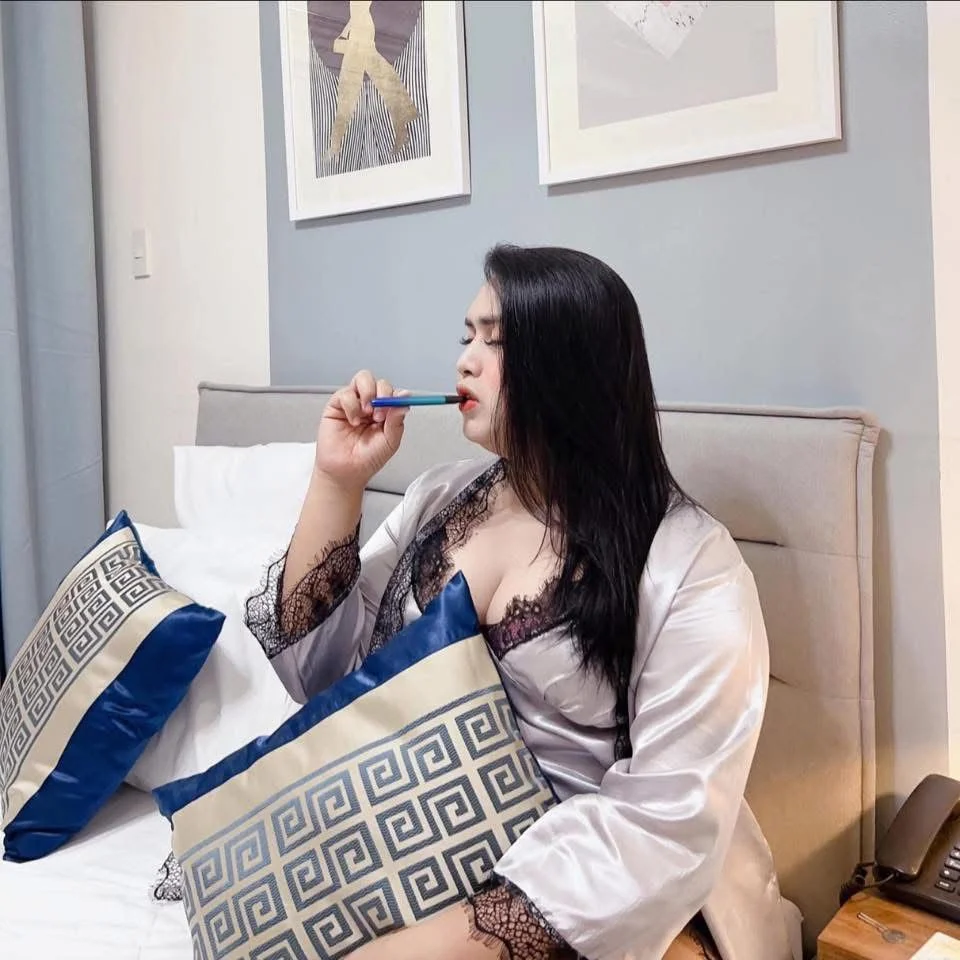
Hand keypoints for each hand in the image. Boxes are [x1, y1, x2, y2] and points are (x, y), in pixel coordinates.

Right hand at [314, 370, 408, 490]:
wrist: (347, 472)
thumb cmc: (369, 458)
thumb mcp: (390, 441)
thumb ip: (397, 419)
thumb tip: (405, 397)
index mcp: (386, 412)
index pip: (394, 393)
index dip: (396, 396)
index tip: (396, 407)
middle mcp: (371, 404)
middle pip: (379, 382)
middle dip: (383, 393)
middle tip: (380, 414)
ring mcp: (354, 402)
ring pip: (363, 378)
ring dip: (368, 393)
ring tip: (367, 413)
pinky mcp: (337, 404)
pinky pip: (346, 393)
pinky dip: (352, 405)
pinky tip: (353, 421)